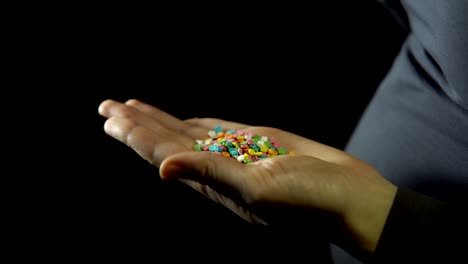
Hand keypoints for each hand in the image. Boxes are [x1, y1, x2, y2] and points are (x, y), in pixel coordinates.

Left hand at [98, 99, 396, 252]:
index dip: (136, 135)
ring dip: (158, 121)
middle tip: (107, 107)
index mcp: (213, 182)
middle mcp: (217, 168)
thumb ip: (211, 175)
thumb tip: (163, 169)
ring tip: (132, 108)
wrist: (348, 196)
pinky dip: (193, 123)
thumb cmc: (310, 200)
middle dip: (137, 125)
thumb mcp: (258, 190)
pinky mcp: (257, 144)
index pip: (164, 153)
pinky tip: (179, 120)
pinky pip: (216, 131)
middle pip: (167, 141)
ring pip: (187, 134)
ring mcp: (236, 155)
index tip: (111, 118)